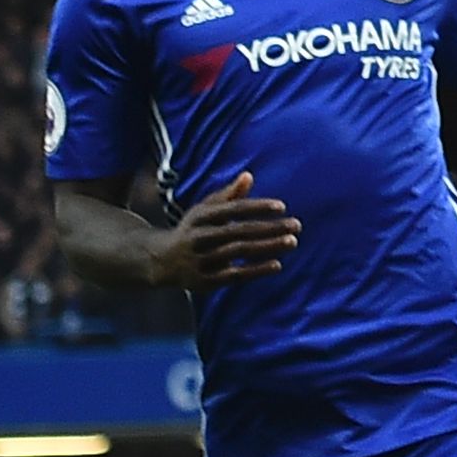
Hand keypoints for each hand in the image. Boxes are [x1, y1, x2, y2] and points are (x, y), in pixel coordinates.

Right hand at [152, 172, 298, 288]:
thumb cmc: (191, 230)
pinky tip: (278, 264)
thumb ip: (228, 195)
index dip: (257, 207)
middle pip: (239, 231)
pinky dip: (256, 270)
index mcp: (200, 216)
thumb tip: (249, 175)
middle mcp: (199, 237)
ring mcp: (201, 260)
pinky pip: (234, 275)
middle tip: (297, 225)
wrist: (160, 261)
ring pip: (239, 252)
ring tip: (292, 241)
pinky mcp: (205, 281)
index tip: (282, 206)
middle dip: (270, 228)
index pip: (233, 209)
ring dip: (268, 247)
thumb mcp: (204, 210)